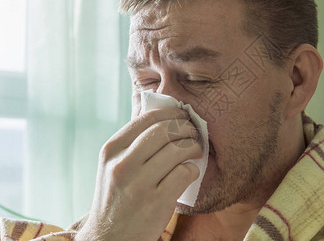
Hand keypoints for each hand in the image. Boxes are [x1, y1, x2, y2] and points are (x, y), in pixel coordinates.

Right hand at [75, 108, 201, 240]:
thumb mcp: (113, 165)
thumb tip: (164, 117)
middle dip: (187, 128)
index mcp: (112, 149)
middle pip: (165, 130)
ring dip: (194, 147)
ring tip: (196, 151)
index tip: (183, 116)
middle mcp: (122, 164)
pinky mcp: (156, 202)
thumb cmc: (117, 197)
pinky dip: (193, 169)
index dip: (172, 113)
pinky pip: (184, 173)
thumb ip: (133, 142)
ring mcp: (138, 183)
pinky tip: (190, 172)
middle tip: (194, 133)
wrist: (109, 238)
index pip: (148, 117)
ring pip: (177, 150)